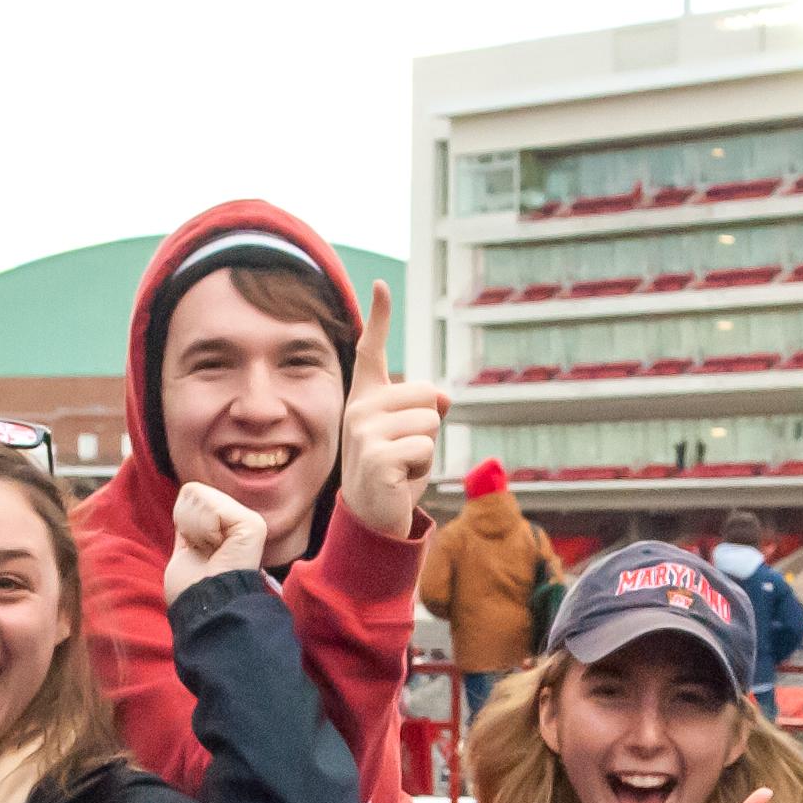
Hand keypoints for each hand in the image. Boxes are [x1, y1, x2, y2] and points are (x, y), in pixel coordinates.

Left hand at [163, 479, 269, 604]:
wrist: (205, 608)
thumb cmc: (191, 589)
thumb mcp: (184, 549)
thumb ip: (190, 525)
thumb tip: (188, 500)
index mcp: (225, 527)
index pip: (190, 496)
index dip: (182, 522)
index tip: (194, 550)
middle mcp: (240, 520)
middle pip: (192, 490)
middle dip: (186, 523)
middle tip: (203, 552)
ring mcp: (248, 520)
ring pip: (199, 494)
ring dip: (194, 529)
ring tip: (210, 552)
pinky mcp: (253, 524)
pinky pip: (212, 508)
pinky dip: (204, 531)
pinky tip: (217, 549)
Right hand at [335, 289, 445, 542]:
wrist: (374, 519)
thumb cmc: (396, 473)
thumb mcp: (415, 434)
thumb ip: (428, 408)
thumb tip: (442, 396)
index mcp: (367, 398)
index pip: (373, 350)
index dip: (380, 316)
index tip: (382, 284)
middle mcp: (360, 409)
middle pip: (428, 394)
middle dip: (430, 426)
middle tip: (405, 452)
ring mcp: (364, 432)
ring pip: (431, 421)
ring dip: (428, 449)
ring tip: (402, 467)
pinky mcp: (376, 456)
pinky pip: (425, 445)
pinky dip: (423, 466)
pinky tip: (400, 480)